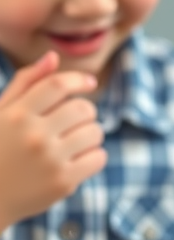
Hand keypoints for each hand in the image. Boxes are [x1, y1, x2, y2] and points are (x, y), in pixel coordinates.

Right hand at [0, 51, 106, 231]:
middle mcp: (34, 135)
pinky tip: (79, 157)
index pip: (58, 84)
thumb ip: (26, 83)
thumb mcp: (1, 113)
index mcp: (16, 115)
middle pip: (82, 108)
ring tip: (77, 139)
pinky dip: (94, 155)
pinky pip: (98, 157)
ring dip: (91, 133)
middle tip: (76, 120)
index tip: (89, 83)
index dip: (78, 79)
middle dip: (85, 111)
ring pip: (95, 132)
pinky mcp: (63, 182)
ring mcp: (50, 160)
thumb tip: (53, 57)